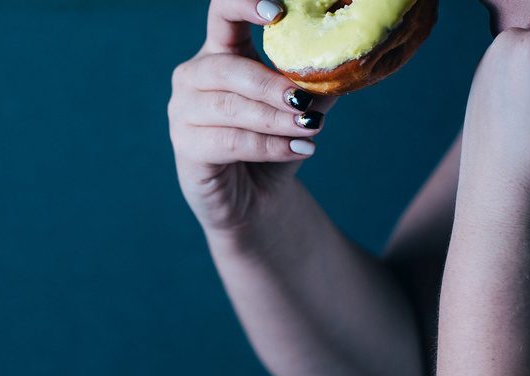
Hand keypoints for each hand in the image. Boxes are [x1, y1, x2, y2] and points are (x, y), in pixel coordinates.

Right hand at [168, 0, 336, 232]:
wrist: (256, 202)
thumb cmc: (274, 145)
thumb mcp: (300, 108)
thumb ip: (314, 81)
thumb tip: (346, 59)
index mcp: (220, 53)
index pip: (221, 13)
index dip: (243, 4)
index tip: (278, 11)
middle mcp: (193, 77)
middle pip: (226, 67)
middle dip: (271, 84)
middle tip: (305, 101)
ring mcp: (182, 113)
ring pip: (228, 108)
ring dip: (274, 119)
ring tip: (310, 129)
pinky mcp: (185, 148)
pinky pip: (228, 142)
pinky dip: (268, 146)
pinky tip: (298, 150)